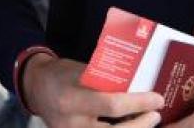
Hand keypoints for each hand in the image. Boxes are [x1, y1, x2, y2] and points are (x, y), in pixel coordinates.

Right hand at [22, 55, 162, 126]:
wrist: (36, 88)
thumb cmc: (62, 74)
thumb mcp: (82, 71)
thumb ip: (106, 81)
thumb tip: (138, 86)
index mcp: (72, 99)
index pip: (111, 105)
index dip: (138, 103)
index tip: (157, 98)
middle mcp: (71, 123)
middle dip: (140, 126)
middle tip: (156, 115)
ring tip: (147, 123)